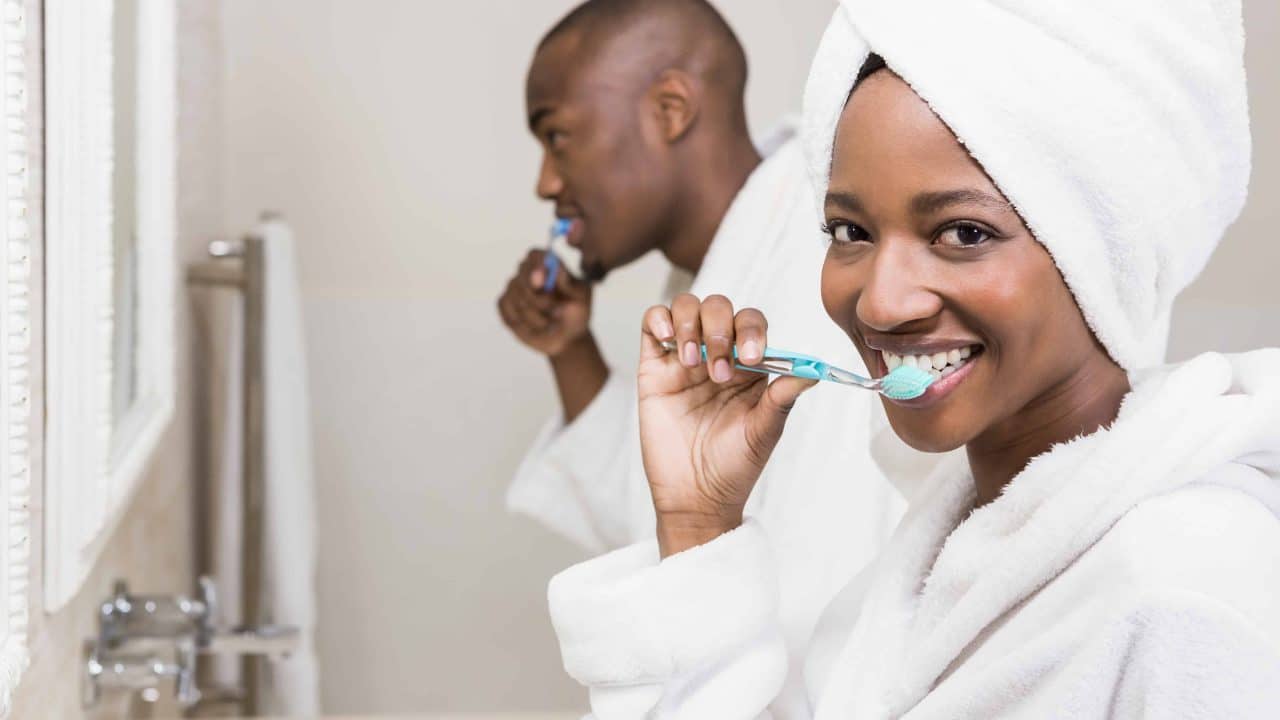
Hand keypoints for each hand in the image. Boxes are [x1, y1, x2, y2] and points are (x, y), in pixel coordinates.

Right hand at [496, 249, 592, 356]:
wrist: (567, 337)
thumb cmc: (576, 313)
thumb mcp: (580, 298)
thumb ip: (567, 282)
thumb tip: (556, 266)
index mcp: (549, 265)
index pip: (535, 255)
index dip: (536, 266)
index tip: (544, 281)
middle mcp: (528, 272)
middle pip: (521, 275)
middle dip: (538, 298)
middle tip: (557, 311)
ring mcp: (514, 287)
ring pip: (516, 297)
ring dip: (536, 316)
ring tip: (550, 322)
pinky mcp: (505, 304)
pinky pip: (506, 308)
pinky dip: (523, 322)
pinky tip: (535, 326)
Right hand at [638, 294, 816, 556]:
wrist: (695, 496)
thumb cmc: (734, 466)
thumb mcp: (764, 431)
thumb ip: (783, 397)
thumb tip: (813, 371)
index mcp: (748, 366)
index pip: (751, 323)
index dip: (751, 331)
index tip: (752, 357)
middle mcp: (717, 355)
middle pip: (719, 308)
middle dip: (720, 330)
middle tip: (720, 373)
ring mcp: (684, 360)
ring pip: (686, 308)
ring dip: (691, 324)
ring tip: (693, 362)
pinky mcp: (654, 368)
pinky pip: (652, 325)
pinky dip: (659, 318)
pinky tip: (669, 338)